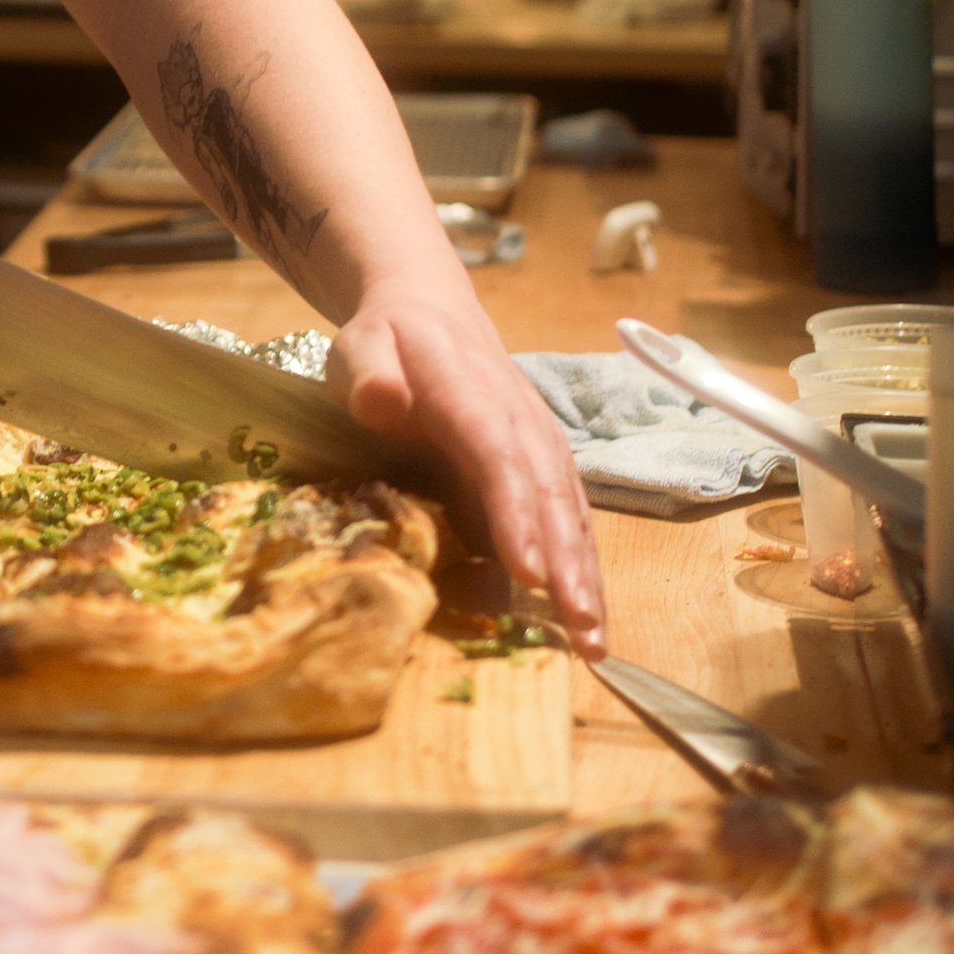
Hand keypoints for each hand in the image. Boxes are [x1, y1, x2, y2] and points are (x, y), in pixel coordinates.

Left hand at [330, 283, 605, 653]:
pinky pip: (565, 518)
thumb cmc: (389, 338)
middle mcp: (518, 421)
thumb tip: (380, 401)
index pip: (498, 456)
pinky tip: (584, 619)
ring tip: (591, 640)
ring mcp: (536, 444)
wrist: (430, 312)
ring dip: (583, 574)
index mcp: (469, 393)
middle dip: (565, 562)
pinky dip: (579, 567)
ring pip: (568, 512)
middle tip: (578, 625)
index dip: (516, 515)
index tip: (528, 572)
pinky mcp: (541, 466)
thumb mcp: (361, 342)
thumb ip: (369, 371)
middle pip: (547, 494)